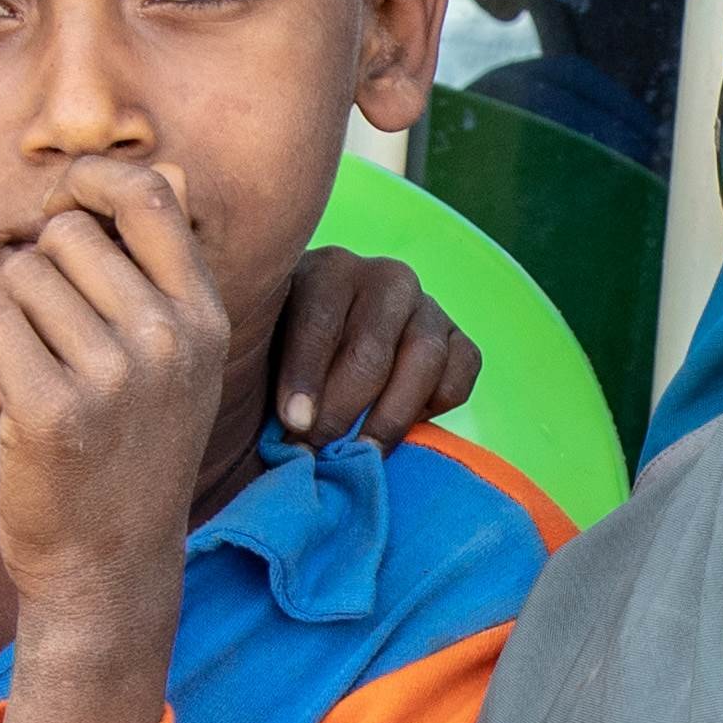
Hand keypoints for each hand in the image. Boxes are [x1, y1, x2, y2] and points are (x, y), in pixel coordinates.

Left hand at [0, 157, 233, 613]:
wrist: (108, 563)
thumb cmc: (131, 450)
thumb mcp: (177, 359)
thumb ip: (169, 267)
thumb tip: (174, 170)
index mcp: (204, 316)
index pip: (149, 194)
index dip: (91, 183)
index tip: (65, 209)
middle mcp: (168, 339)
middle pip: (64, 232)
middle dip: (37, 271)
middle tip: (49, 337)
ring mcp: (113, 376)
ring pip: (18, 273)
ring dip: (6, 315)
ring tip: (33, 372)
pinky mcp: (51, 409)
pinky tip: (8, 392)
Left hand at [264, 246, 482, 445]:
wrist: (327, 359)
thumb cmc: (282, 355)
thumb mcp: (260, 349)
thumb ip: (262, 370)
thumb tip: (289, 424)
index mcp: (327, 270)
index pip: (320, 320)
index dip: (306, 378)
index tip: (293, 425)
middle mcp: (384, 278)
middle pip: (371, 348)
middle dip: (342, 408)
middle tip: (320, 449)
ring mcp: (427, 306)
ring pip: (424, 358)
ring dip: (391, 415)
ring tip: (364, 452)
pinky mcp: (457, 338)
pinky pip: (462, 370)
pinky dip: (438, 402)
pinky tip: (407, 422)